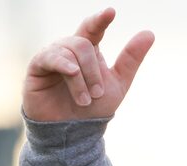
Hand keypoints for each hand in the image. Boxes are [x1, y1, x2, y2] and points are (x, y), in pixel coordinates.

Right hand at [22, 7, 153, 121]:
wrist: (73, 133)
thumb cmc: (94, 108)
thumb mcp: (118, 84)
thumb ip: (131, 59)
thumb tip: (149, 33)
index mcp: (88, 51)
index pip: (93, 28)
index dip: (100, 20)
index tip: (111, 12)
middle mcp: (68, 49)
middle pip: (83, 43)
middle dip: (94, 70)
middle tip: (97, 94)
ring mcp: (51, 56)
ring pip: (69, 52)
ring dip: (82, 78)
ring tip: (85, 100)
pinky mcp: (36, 67)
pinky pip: (50, 57)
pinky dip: (64, 65)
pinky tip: (71, 73)